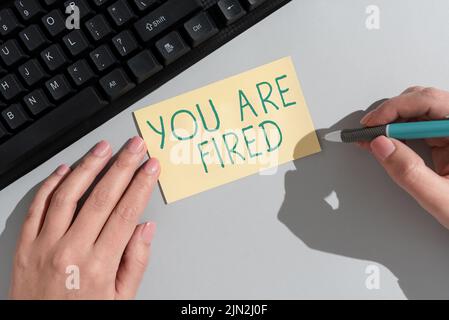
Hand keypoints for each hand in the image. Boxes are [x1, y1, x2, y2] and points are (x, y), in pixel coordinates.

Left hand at [9, 137, 159, 299]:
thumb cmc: (81, 316)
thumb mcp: (120, 300)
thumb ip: (135, 263)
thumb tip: (145, 229)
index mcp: (99, 266)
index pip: (126, 212)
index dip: (141, 185)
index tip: (151, 167)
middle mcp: (70, 251)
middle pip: (102, 197)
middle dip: (123, 166)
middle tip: (135, 147)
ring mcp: (44, 245)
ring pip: (68, 194)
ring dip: (89, 166)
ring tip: (104, 148)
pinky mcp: (25, 245)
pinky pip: (37, 206)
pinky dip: (51, 184)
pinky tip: (66, 169)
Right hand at [359, 86, 448, 228]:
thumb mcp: (442, 199)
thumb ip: (410, 173)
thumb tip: (382, 146)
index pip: (430, 102)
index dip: (397, 108)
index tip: (374, 123)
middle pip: (423, 101)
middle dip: (391, 112)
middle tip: (369, 130)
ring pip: (418, 111)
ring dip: (393, 122)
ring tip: (374, 138)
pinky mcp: (446, 141)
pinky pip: (419, 126)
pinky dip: (399, 133)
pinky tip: (387, 143)